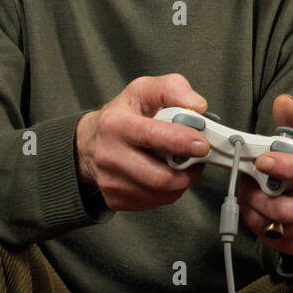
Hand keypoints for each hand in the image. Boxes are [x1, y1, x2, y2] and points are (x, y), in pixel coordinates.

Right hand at [74, 74, 208, 211]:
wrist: (90, 141)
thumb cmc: (122, 115)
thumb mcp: (144, 89)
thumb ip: (172, 89)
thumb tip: (197, 106)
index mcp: (115, 124)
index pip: (152, 136)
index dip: (182, 142)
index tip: (202, 145)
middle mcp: (109, 155)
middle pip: (159, 177)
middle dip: (188, 172)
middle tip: (198, 160)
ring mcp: (110, 181)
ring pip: (160, 194)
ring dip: (181, 182)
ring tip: (183, 165)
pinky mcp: (115, 199)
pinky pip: (154, 202)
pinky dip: (169, 192)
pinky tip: (167, 174)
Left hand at [236, 94, 292, 255]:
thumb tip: (282, 101)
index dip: (284, 167)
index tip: (262, 160)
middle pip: (284, 208)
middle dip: (257, 194)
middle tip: (245, 179)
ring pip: (270, 224)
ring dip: (251, 206)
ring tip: (248, 190)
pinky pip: (266, 236)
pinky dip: (253, 220)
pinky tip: (254, 205)